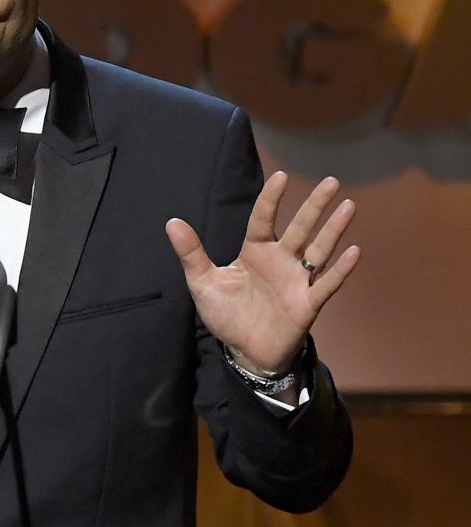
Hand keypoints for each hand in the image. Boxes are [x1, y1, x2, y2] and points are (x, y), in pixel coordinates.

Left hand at [167, 172, 359, 378]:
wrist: (244, 351)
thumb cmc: (227, 314)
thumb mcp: (202, 282)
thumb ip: (191, 253)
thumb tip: (172, 222)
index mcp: (255, 252)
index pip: (263, 219)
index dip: (271, 199)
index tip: (282, 176)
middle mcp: (281, 261)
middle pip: (299, 228)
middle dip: (314, 206)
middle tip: (331, 180)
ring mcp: (297, 281)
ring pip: (319, 250)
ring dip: (333, 229)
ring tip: (349, 205)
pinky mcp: (308, 304)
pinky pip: (327, 284)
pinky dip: (341, 269)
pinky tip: (354, 251)